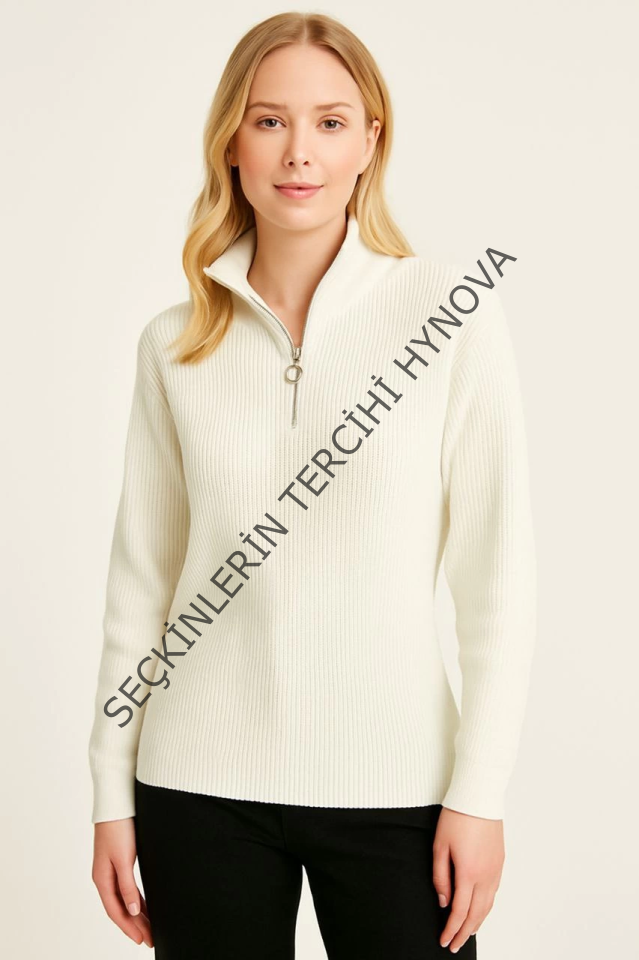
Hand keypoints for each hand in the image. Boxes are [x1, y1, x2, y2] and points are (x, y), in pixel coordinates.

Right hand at [91, 818, 153, 947]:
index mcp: (102, 879)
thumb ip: (127, 885)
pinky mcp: (120, 860)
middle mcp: (105, 877)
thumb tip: (132, 911)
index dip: (129, 928)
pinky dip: (136, 899)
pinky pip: (127, 888)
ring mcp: (111, 869)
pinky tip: (145, 905)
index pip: (116, 911)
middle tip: (151, 938)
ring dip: (137, 914)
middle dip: (135, 925)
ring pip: (125, 899)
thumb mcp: (123, 858)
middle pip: (121, 907)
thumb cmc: (118, 828)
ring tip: (150, 927)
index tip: (143, 940)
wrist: (116, 803)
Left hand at [432, 806, 504, 952]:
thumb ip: (440, 876)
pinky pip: (494, 892)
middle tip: (455, 945)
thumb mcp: (439, 846)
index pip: (460, 912)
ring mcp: (496, 870)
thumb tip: (444, 901)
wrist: (479, 796)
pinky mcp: (500, 862)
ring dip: (477, 922)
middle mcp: (486, 876)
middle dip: (465, 933)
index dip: (451, 929)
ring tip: (467, 933)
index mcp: (468, 873)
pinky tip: (480, 909)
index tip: (444, 940)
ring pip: (488, 906)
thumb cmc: (457, 817)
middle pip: (477, 914)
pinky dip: (486, 907)